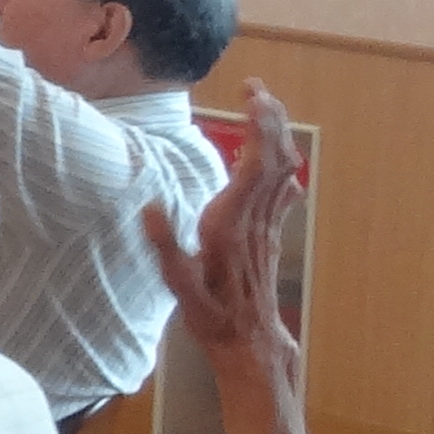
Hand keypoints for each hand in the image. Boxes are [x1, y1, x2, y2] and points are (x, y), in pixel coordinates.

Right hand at [144, 80, 303, 361]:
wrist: (250, 344)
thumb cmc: (212, 317)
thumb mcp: (179, 286)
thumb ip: (165, 247)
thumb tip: (150, 208)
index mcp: (230, 225)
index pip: (254, 166)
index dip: (259, 129)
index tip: (252, 97)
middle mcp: (253, 220)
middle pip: (274, 159)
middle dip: (270, 119)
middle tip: (257, 88)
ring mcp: (266, 227)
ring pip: (283, 171)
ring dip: (278, 136)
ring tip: (264, 109)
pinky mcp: (270, 236)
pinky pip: (282, 191)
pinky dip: (281, 164)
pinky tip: (278, 156)